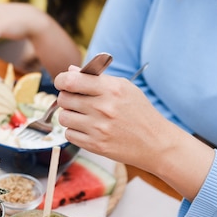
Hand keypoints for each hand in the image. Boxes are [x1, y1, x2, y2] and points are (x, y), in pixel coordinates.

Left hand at [54, 68, 169, 167]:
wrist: (155, 142)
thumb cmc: (139, 112)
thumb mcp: (124, 88)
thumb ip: (95, 78)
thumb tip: (70, 71)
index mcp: (111, 89)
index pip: (71, 81)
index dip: (61, 80)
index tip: (62, 83)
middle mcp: (103, 108)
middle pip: (64, 99)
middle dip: (66, 98)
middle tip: (76, 101)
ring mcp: (98, 128)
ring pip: (63, 117)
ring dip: (69, 116)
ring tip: (84, 116)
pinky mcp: (95, 145)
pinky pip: (69, 134)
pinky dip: (75, 131)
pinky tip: (88, 129)